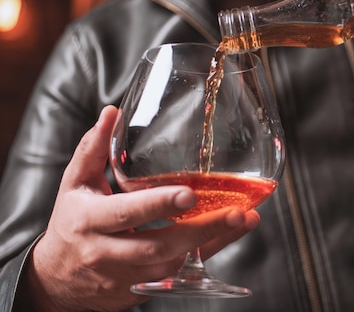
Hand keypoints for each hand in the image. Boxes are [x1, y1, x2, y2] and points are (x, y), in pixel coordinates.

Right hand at [20, 106, 259, 311]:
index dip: (157, 205)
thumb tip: (111, 114)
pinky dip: (208, 254)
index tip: (189, 195)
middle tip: (236, 212)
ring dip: (213, 242)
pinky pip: (180, 276)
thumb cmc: (71, 223)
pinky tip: (231, 234)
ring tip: (244, 218)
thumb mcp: (75, 185)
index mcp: (89, 221)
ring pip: (174, 264)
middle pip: (157, 246)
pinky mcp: (142, 290)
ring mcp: (126, 276)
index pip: (125, 213)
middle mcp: (107, 252)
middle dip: (200, 230)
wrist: (58, 282)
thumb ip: (93, 150)